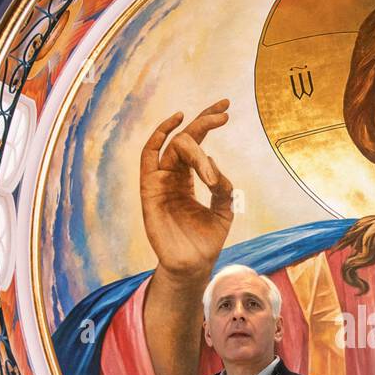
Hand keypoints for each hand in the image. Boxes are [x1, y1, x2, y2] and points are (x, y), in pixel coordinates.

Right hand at [140, 98, 234, 278]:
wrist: (194, 265)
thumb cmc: (207, 240)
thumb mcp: (224, 209)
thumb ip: (222, 186)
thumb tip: (211, 160)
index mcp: (187, 179)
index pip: (195, 143)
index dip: (207, 122)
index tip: (226, 109)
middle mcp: (172, 176)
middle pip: (184, 139)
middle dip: (204, 121)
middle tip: (223, 113)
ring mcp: (160, 182)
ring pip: (173, 147)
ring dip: (194, 138)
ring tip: (214, 130)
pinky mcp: (150, 190)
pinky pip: (148, 157)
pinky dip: (159, 137)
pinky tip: (176, 124)